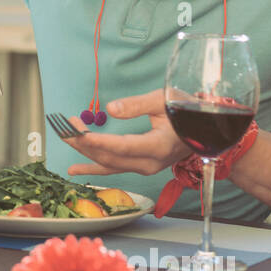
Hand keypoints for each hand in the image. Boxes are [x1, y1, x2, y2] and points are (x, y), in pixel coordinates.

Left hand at [60, 89, 192, 176]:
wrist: (204, 128)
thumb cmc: (186, 111)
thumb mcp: (164, 100)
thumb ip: (137, 105)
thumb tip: (110, 109)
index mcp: (159, 146)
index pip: (122, 147)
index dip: (99, 142)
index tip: (78, 133)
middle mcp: (151, 162)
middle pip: (111, 157)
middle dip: (85, 143)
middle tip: (66, 127)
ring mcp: (145, 167)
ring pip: (109, 164)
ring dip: (86, 152)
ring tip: (66, 138)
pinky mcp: (141, 166)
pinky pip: (114, 169)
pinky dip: (93, 168)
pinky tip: (74, 169)